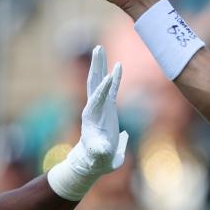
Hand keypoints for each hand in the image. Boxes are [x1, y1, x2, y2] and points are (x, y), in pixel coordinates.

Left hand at [79, 44, 128, 173]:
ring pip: (100, 81)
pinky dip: (115, 77)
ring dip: (100, 65)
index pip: (97, 98)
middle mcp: (93, 107)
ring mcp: (100, 106)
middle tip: (97, 48)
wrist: (94, 160)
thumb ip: (100, 151)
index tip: (110, 75)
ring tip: (100, 49)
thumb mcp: (100, 156)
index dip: (104, 88)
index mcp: (91, 117)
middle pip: (94, 82)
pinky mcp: (108, 108)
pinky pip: (112, 89)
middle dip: (96, 66)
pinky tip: (118, 66)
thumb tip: (103, 149)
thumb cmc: (97, 159)